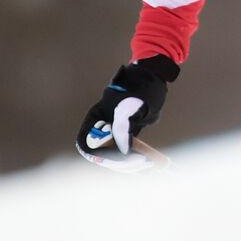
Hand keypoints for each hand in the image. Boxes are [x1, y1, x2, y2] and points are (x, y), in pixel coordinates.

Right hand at [75, 55, 178, 171]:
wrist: (154, 75)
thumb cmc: (141, 85)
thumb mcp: (132, 102)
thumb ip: (123, 125)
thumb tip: (123, 152)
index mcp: (97, 116)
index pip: (86, 143)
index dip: (102, 154)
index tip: (124, 156)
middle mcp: (102, 127)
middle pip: (101, 155)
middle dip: (119, 163)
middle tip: (141, 162)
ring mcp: (115, 133)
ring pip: (114, 158)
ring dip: (129, 165)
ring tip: (148, 163)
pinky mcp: (127, 136)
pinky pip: (126, 154)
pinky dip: (135, 161)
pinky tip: (147, 164)